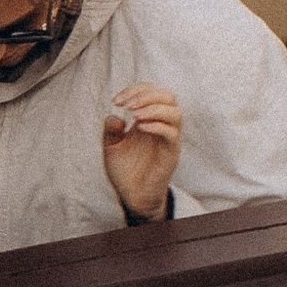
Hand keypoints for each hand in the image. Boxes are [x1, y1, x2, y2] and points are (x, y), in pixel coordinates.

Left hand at [102, 85, 181, 222]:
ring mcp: (168, 139)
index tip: (116, 101)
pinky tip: (140, 128)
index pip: (151, 92)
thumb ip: (110, 130)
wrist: (131, 196)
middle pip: (168, 96)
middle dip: (147, 95)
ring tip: (134, 115)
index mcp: (149, 119)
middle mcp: (161, 125)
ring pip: (175, 113)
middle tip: (128, 106)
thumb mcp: (111, 146)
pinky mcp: (171, 154)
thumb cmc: (124, 170)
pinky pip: (172, 134)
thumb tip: (115, 117)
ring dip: (154, 108)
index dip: (135, 90)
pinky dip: (157, 126)